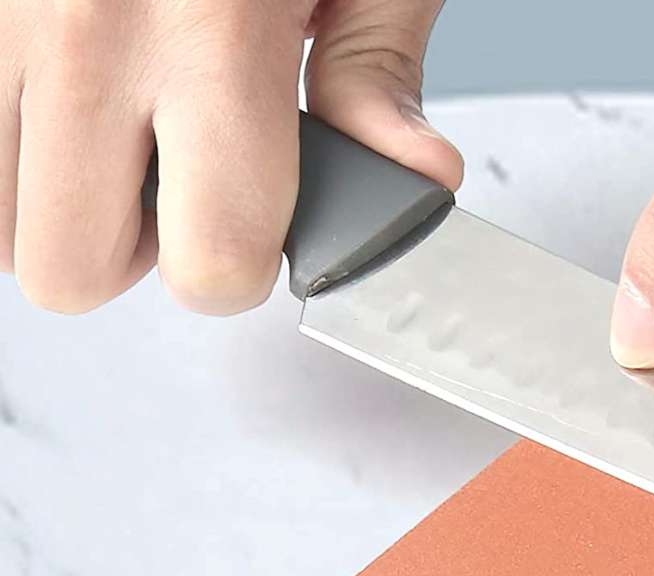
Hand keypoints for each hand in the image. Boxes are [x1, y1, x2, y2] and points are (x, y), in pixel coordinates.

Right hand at [1, 0, 459, 314]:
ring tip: (116, 116)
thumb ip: (378, 72)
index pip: (212, 264)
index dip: (237, 263)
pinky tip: (62, 85)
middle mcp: (82, 26)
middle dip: (133, 248)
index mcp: (212, 30)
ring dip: (59, 193)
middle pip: (68, 270)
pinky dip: (12, 128)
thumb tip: (414, 179)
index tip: (250, 216)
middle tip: (173, 172)